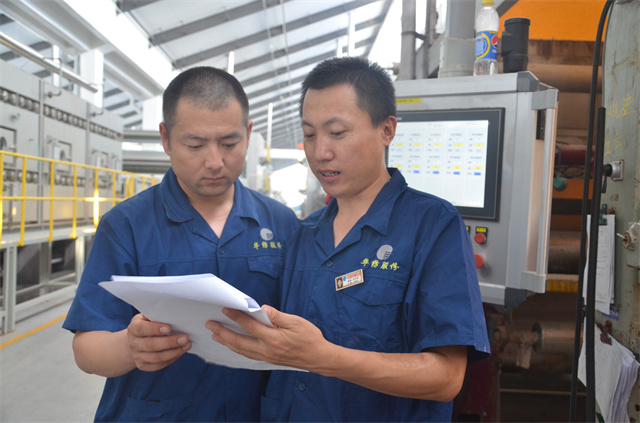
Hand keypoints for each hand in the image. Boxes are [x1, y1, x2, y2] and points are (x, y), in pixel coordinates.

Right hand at [127, 314, 191, 371]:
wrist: (136, 340)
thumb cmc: (149, 324)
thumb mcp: (150, 316)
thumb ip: (158, 315)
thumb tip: (175, 315)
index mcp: (133, 328)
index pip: (141, 329)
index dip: (154, 329)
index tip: (169, 328)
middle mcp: (133, 343)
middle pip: (151, 345)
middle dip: (169, 342)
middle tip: (185, 338)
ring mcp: (137, 356)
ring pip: (156, 357)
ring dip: (174, 352)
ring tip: (187, 345)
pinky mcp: (143, 365)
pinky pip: (158, 365)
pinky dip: (171, 359)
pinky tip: (180, 352)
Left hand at [205, 305, 333, 371]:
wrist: (319, 358)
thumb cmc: (310, 338)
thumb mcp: (297, 323)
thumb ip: (278, 316)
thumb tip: (263, 309)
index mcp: (274, 339)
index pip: (250, 326)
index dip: (236, 317)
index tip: (225, 309)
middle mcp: (267, 350)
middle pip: (239, 342)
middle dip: (223, 333)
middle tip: (210, 325)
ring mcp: (267, 357)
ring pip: (242, 350)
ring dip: (227, 342)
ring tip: (216, 335)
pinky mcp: (269, 360)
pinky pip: (248, 355)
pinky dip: (237, 349)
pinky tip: (233, 345)